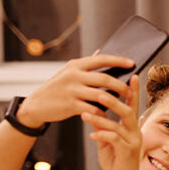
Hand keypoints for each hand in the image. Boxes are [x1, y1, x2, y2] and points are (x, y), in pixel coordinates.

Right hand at [15, 54, 134, 128]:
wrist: (36, 105)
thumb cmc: (58, 89)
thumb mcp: (68, 74)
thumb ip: (84, 68)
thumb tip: (102, 55)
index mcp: (75, 65)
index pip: (101, 59)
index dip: (118, 60)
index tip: (132, 63)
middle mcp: (73, 75)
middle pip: (105, 78)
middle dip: (121, 85)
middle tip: (131, 91)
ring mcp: (72, 90)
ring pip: (101, 95)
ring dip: (116, 101)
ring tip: (125, 104)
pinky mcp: (70, 105)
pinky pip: (93, 109)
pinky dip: (103, 113)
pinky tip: (108, 115)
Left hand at [81, 76, 144, 169]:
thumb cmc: (116, 160)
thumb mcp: (108, 140)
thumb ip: (104, 126)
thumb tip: (94, 110)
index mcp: (131, 127)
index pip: (132, 105)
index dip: (132, 90)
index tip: (131, 75)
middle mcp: (135, 132)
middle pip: (127, 111)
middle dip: (113, 101)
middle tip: (99, 92)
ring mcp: (133, 142)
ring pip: (118, 125)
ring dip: (101, 118)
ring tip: (86, 113)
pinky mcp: (127, 152)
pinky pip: (114, 140)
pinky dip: (102, 135)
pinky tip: (92, 135)